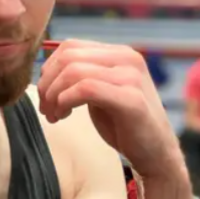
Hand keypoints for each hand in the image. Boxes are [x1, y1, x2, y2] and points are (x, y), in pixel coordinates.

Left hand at [36, 40, 183, 180]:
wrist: (155, 153)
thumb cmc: (123, 124)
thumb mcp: (100, 91)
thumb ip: (82, 75)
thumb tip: (45, 71)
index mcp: (119, 53)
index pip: (70, 46)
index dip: (48, 69)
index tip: (45, 94)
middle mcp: (128, 58)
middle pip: (68, 57)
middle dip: (47, 84)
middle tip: (45, 108)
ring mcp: (131, 77)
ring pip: (73, 71)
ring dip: (54, 96)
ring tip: (54, 116)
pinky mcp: (131, 99)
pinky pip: (86, 89)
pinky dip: (65, 102)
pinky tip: (64, 117)